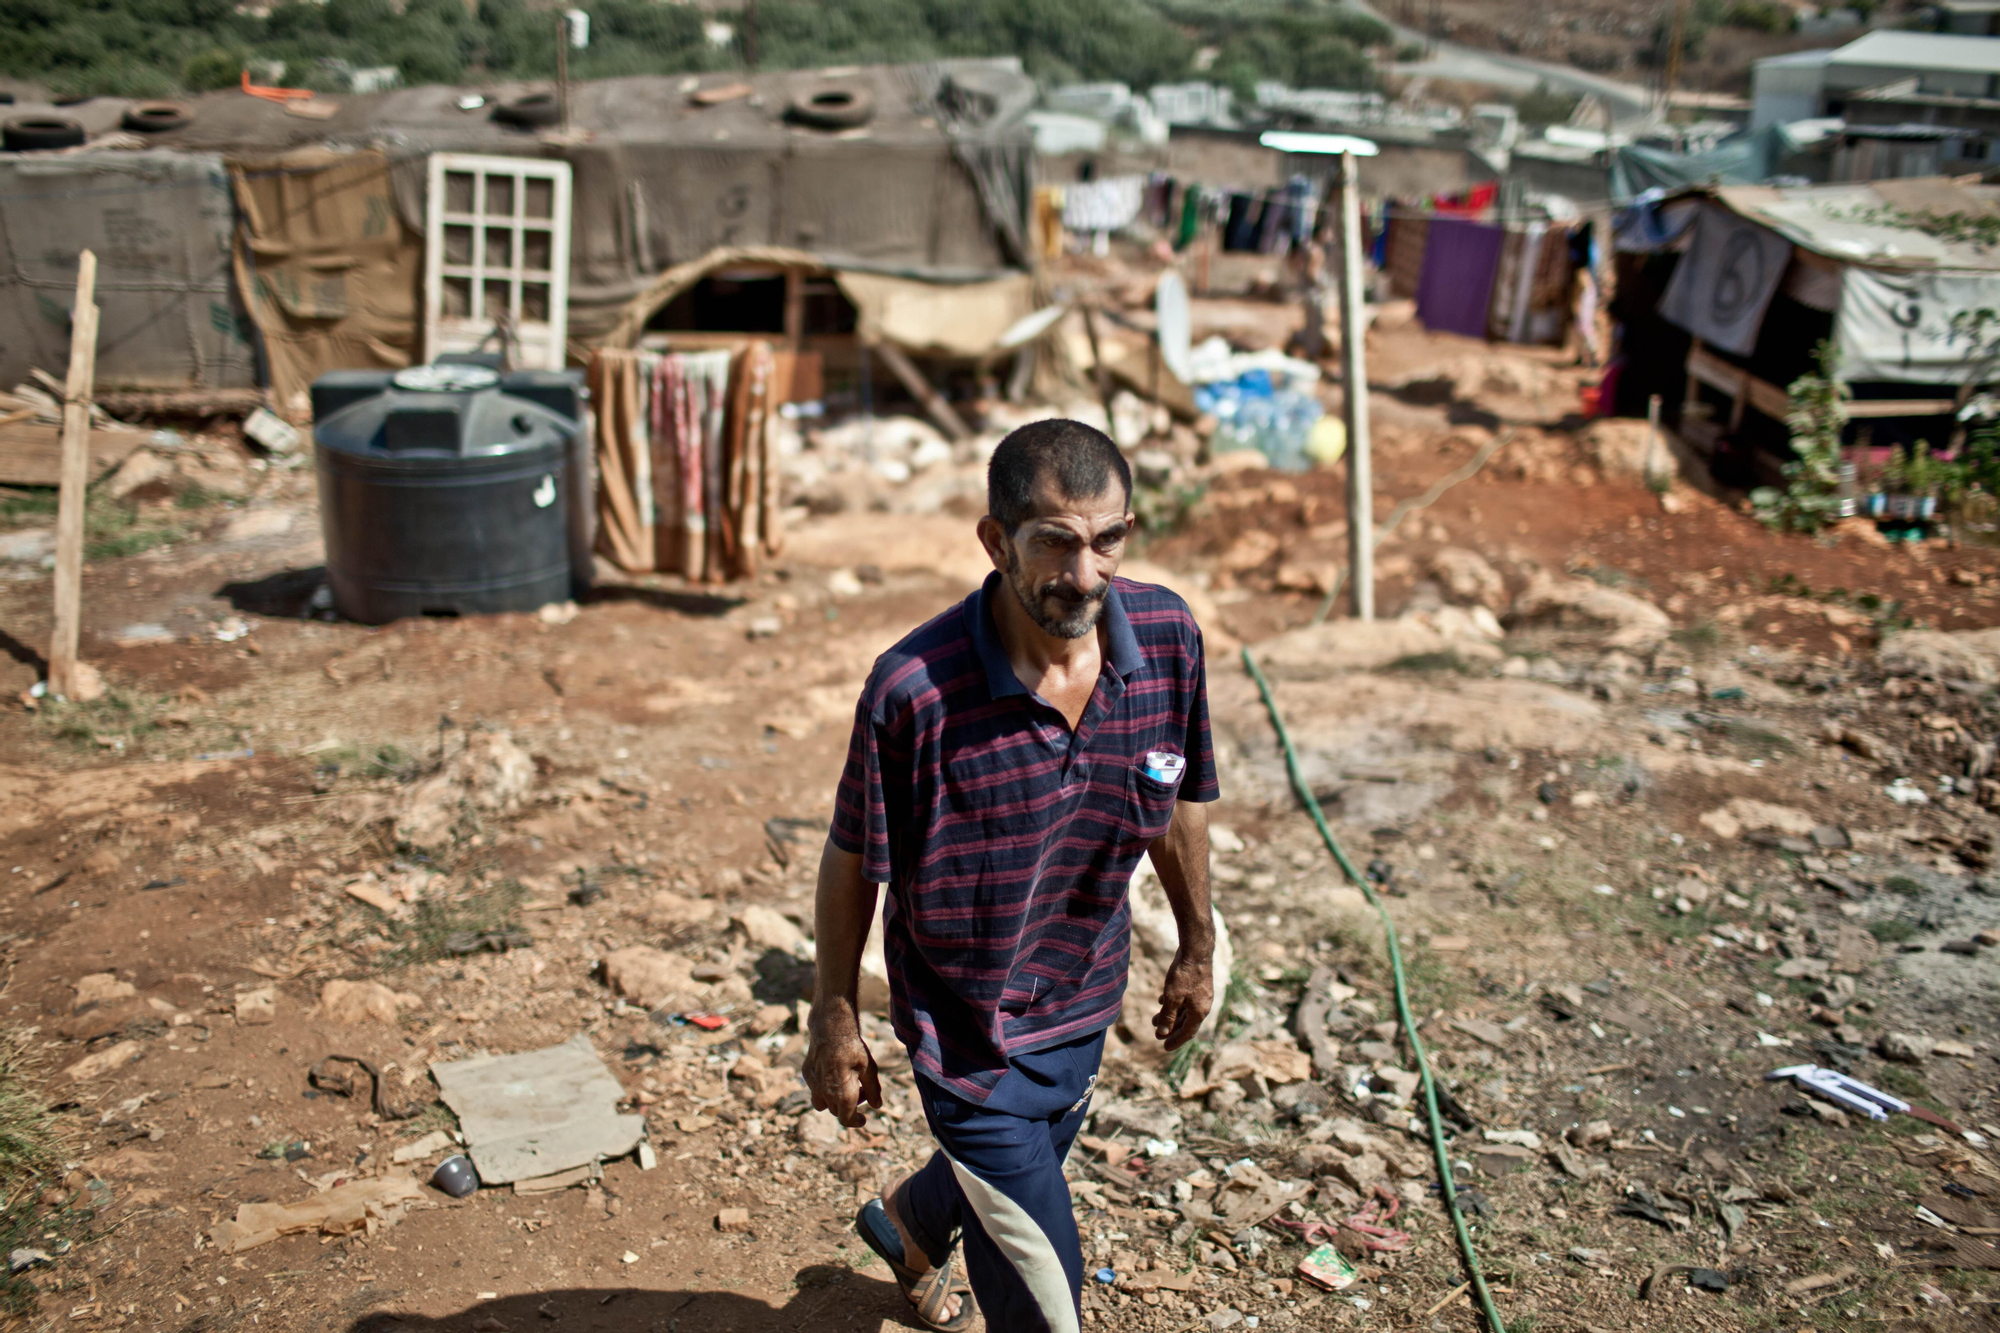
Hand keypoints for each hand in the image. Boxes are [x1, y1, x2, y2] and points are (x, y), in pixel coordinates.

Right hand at [803, 1004, 881, 1127]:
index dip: (855, 1122)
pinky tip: (833, 1072)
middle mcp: (826, 1095)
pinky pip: (814, 1089)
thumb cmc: (853, 1050)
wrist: (831, 1030)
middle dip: (849, 1107)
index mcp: (844, 1097)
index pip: (846, 1120)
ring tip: (845, 1086)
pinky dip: (823, 1088)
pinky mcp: (807, 1074)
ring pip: (821, 1104)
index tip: (863, 1120)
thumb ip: (873, 1090)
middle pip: (836, 1111)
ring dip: (833, 1101)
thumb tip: (877, 1105)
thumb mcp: (870, 1070)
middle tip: (862, 1091)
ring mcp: (814, 1085)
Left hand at [1152, 946, 1212, 1050]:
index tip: (1164, 1047)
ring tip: (1154, 1019)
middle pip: (1186, 1022)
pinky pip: (1184, 999)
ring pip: (1184, 1010)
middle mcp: (1202, 1005)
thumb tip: (1162, 1033)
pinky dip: (1173, 1003)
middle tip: (1156, 1034)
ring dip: (1170, 1016)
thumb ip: (1168, 1016)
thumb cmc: (1184, 975)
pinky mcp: (1197, 984)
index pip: (1188, 1033)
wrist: (1195, 951)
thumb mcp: (1172, 998)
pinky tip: (1161, 1000)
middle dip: (1170, 1029)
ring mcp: (1200, 994)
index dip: (1176, 1041)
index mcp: (1199, 1012)